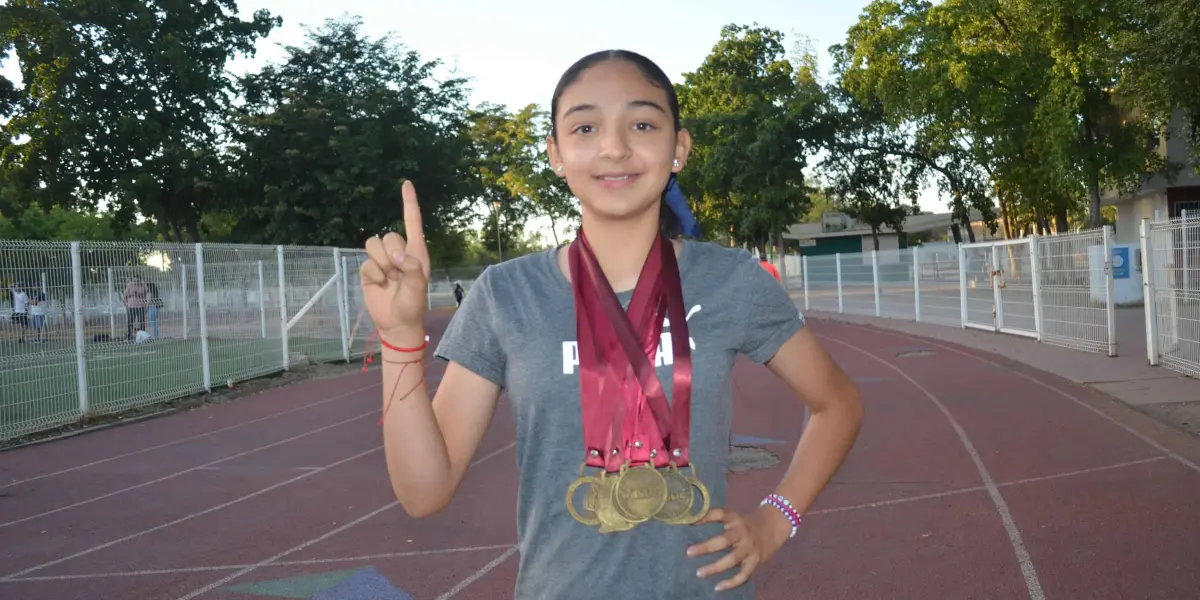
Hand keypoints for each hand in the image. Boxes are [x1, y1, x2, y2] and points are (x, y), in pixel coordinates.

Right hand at [361, 180, 430, 343]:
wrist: (396, 323)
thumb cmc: (413, 304)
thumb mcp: (418, 286)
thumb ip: (411, 267)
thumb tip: (396, 255)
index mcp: (416, 251)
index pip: (413, 221)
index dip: (409, 202)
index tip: (406, 183)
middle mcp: (399, 252)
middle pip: (388, 236)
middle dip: (392, 256)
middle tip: (399, 275)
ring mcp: (382, 260)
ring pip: (373, 245)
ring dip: (381, 264)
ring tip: (389, 280)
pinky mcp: (368, 271)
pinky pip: (365, 263)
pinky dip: (373, 276)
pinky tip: (380, 286)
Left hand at [686, 506, 790, 591]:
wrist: (774, 526)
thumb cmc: (747, 524)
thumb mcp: (734, 518)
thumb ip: (717, 520)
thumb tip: (691, 523)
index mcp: (735, 519)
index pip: (719, 514)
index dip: (704, 517)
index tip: (689, 522)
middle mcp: (742, 533)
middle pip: (724, 540)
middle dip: (706, 547)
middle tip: (689, 552)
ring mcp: (750, 548)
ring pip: (732, 560)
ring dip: (715, 567)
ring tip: (699, 573)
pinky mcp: (755, 561)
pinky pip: (743, 575)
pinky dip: (731, 582)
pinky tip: (718, 587)